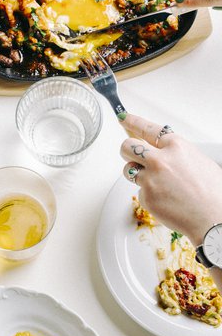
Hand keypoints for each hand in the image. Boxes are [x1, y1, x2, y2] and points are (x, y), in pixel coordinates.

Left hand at [120, 113, 221, 244]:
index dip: (132, 122)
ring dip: (136, 174)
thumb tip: (157, 149)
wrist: (214, 217)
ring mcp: (150, 178)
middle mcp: (160, 160)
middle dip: (128, 151)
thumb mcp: (197, 160)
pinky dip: (147, 195)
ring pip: (128, 170)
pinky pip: (138, 191)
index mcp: (176, 146)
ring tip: (157, 184)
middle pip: (127, 147)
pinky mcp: (146, 196)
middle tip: (134, 157)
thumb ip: (175, 153)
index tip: (123, 118)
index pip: (147, 128)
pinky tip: (164, 199)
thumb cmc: (212, 192)